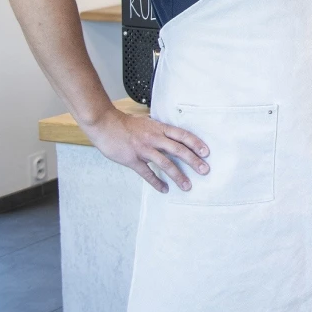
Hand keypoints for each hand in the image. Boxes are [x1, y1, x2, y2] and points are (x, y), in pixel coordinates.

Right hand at [85, 107, 208, 193]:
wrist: (105, 123)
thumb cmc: (126, 124)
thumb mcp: (147, 122)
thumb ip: (160, 130)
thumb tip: (172, 137)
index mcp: (159, 128)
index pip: (182, 135)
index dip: (196, 143)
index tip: (206, 152)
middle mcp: (154, 138)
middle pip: (178, 150)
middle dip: (193, 161)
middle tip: (204, 170)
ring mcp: (143, 149)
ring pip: (165, 163)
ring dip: (178, 176)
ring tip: (187, 186)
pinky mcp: (132, 159)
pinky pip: (147, 173)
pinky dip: (156, 182)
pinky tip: (164, 189)